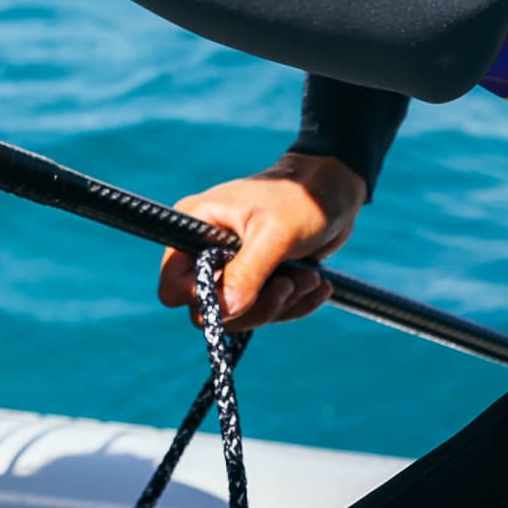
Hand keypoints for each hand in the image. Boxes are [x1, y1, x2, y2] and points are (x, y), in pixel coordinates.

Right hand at [157, 152, 367, 331]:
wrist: (333, 191)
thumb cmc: (300, 199)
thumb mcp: (274, 235)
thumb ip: (246, 273)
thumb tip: (223, 311)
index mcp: (195, 228)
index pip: (174, 285)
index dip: (203, 298)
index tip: (245, 293)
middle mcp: (205, 250)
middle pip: (212, 309)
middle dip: (256, 305)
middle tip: (290, 283)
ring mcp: (231, 267)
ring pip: (241, 315)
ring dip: (282, 304)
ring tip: (310, 278)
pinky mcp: (256, 280)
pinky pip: (265, 312)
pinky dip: (294, 305)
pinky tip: (315, 284)